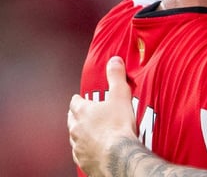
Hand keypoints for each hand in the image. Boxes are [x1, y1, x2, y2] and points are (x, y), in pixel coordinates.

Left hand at [68, 56, 136, 176]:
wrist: (118, 156)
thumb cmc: (118, 128)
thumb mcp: (120, 95)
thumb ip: (116, 77)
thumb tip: (114, 61)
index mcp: (82, 111)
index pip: (75, 102)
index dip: (79, 99)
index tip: (82, 98)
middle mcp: (76, 129)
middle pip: (72, 119)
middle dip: (78, 115)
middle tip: (88, 113)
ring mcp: (78, 145)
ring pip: (75, 136)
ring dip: (81, 133)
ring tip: (92, 131)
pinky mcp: (83, 160)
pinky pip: (81, 152)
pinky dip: (86, 149)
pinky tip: (95, 148)